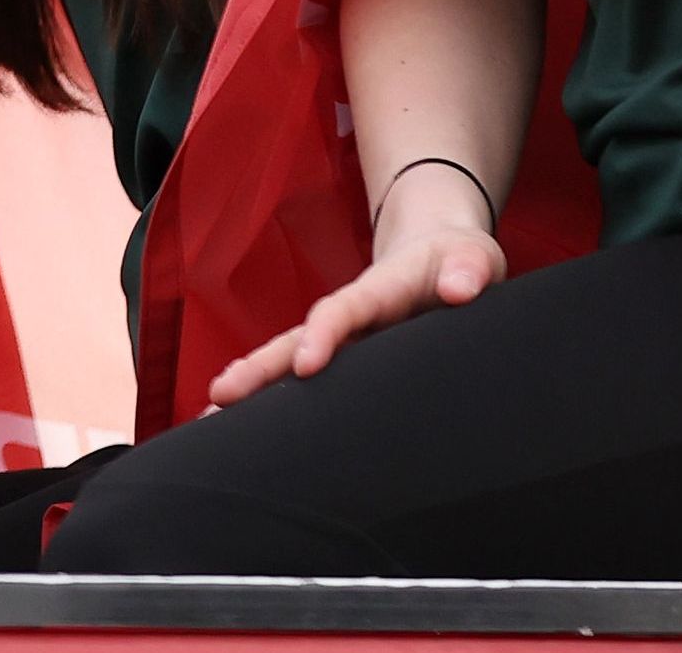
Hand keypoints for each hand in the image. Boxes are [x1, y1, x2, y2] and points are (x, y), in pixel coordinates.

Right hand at [204, 165, 506, 404]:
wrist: (440, 254)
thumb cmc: (459, 262)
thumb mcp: (473, 257)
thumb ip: (468, 269)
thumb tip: (460, 289)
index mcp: (377, 291)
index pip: (342, 311)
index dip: (323, 335)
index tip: (306, 365)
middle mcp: (349, 316)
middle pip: (295, 340)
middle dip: (259, 368)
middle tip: (220, 396)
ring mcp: (343, 338)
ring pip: (289, 362)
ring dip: (252, 386)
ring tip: (208, 419)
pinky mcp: (346, 358)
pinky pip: (303, 379)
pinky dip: (272, 400)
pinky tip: (243, 428)